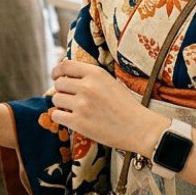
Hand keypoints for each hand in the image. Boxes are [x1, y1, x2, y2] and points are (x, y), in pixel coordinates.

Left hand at [50, 60, 168, 153]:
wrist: (139, 129)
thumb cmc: (126, 106)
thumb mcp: (110, 83)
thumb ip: (91, 78)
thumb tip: (67, 76)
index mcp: (96, 73)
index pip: (66, 65)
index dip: (57, 71)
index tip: (56, 76)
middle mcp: (87, 86)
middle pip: (59, 83)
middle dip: (62, 90)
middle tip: (70, 98)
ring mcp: (81, 105)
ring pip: (56, 99)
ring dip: (61, 104)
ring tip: (73, 110)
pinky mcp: (78, 122)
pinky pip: (56, 115)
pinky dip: (60, 117)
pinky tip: (70, 119)